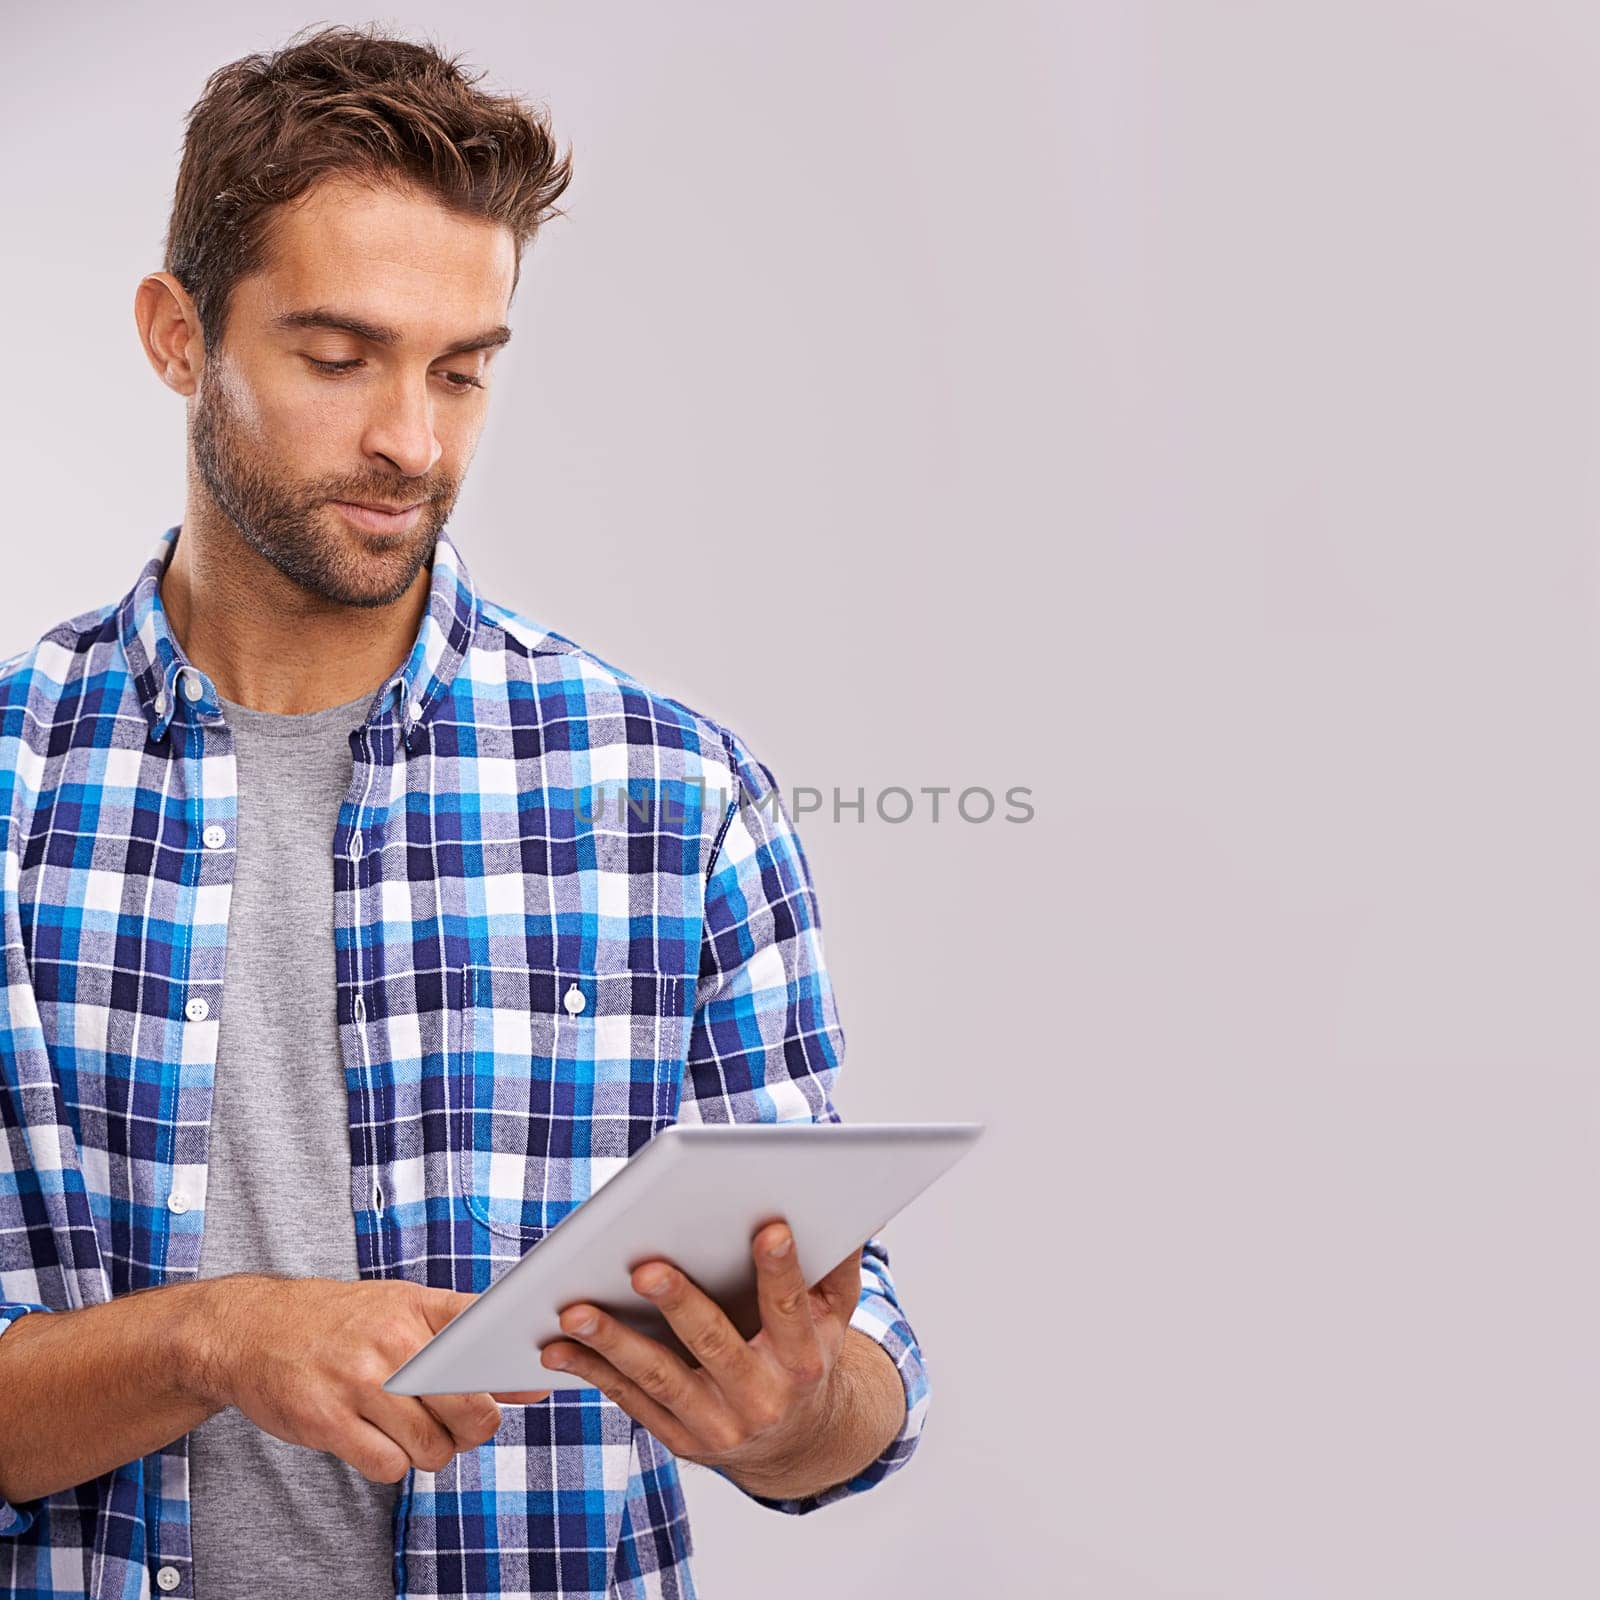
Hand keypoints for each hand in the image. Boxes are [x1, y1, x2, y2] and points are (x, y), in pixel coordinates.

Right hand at [191, 1275, 552, 1483]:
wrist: (252, 1329)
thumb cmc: (339, 1321)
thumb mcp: (400, 1306)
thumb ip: (461, 1337)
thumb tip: (530, 1383)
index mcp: (417, 1306)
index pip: (486, 1331)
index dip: (514, 1368)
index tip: (531, 1387)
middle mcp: (394, 1340)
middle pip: (471, 1407)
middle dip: (476, 1429)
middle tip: (462, 1427)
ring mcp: (360, 1381)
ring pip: (432, 1446)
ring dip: (432, 1452)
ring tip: (416, 1434)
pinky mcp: (327, 1420)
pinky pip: (389, 1466)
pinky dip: (393, 1464)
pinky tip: (379, 1442)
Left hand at [537, 1221, 861, 1491]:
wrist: (795, 1440)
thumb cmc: (807, 1350)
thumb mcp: (834, 1314)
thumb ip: (838, 1262)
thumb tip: (851, 1203)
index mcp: (803, 1358)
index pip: (789, 1307)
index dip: (781, 1267)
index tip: (768, 1224)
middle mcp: (762, 1397)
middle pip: (715, 1345)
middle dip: (679, 1303)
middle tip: (644, 1265)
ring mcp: (717, 1425)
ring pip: (660, 1379)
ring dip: (613, 1343)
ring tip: (575, 1309)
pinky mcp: (679, 1440)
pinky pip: (631, 1402)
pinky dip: (592, 1372)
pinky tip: (557, 1345)